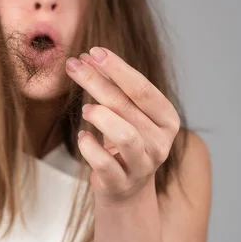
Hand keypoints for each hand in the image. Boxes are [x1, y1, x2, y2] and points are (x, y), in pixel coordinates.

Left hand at [65, 47, 179, 204]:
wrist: (125, 190)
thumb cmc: (125, 143)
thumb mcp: (125, 114)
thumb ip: (113, 88)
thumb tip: (89, 57)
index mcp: (167, 119)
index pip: (142, 88)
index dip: (117, 68)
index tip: (93, 51)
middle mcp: (161, 142)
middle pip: (127, 105)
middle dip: (96, 81)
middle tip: (73, 65)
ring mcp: (143, 165)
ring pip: (124, 135)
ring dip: (100, 116)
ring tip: (85, 109)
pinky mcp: (121, 183)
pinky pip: (104, 163)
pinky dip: (89, 146)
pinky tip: (82, 136)